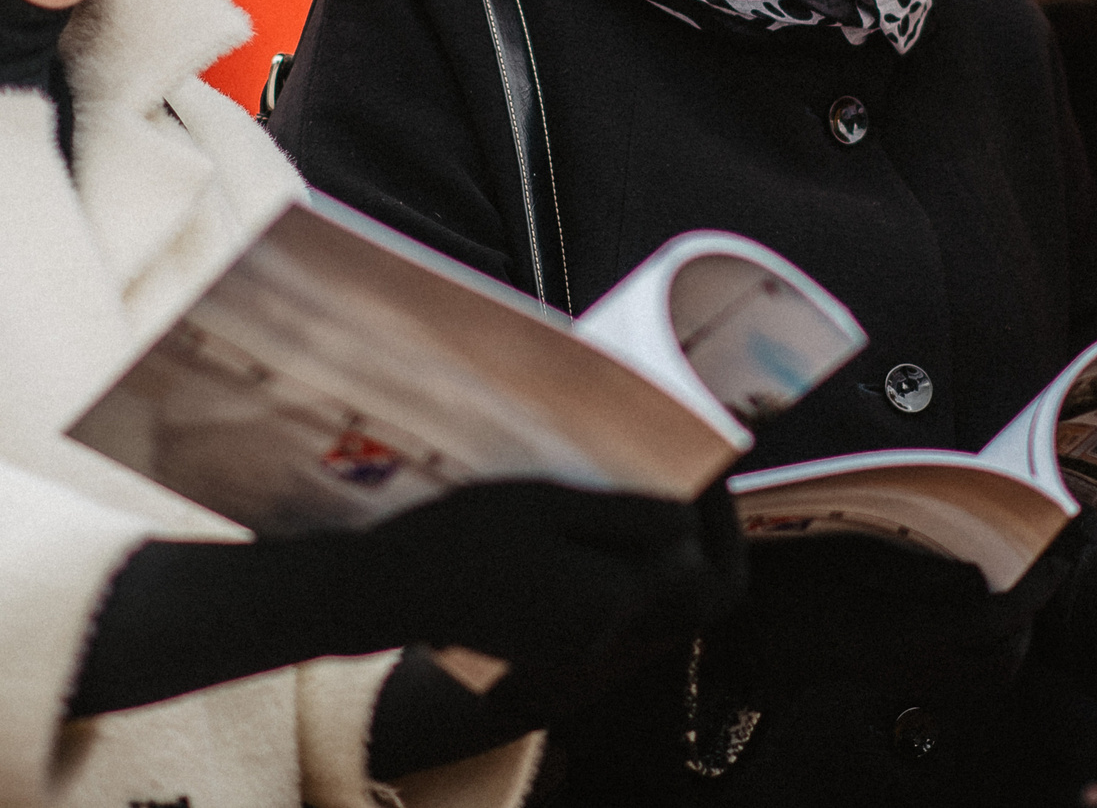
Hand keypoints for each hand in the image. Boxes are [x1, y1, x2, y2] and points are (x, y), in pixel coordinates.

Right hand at [356, 480, 742, 677]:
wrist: (384, 590)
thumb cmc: (459, 536)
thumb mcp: (546, 504)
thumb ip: (627, 516)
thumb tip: (690, 518)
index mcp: (611, 599)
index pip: (698, 556)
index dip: (711, 505)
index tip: (702, 456)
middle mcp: (604, 633)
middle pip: (686, 584)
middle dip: (698, 530)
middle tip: (688, 474)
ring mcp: (578, 641)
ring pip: (648, 588)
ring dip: (654, 540)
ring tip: (636, 483)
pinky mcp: (553, 636)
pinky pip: (609, 594)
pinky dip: (615, 556)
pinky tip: (590, 515)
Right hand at [712, 532, 1049, 704]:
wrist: (755, 627)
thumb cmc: (794, 580)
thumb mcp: (852, 553)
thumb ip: (920, 569)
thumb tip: (976, 577)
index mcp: (905, 629)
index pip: (996, 617)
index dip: (1035, 589)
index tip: (1054, 559)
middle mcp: (916, 664)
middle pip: (1004, 658)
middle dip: (1030, 616)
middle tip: (1036, 573)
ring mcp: (911, 679)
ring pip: (991, 677)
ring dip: (1014, 640)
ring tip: (1012, 596)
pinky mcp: (904, 682)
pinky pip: (969, 684)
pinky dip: (990, 657)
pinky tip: (979, 624)